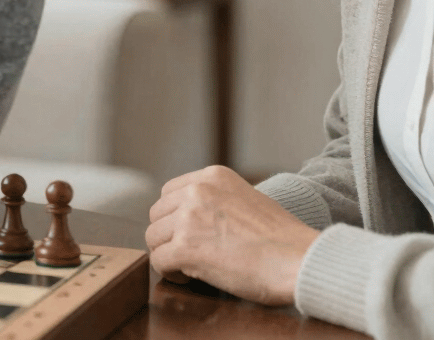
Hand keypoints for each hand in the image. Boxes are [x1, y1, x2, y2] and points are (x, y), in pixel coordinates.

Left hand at [145, 165, 319, 305]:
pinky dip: (169, 273)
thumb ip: (217, 200)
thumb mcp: (247, 199)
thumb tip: (191, 215)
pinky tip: (188, 278)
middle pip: (157, 214)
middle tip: (187, 253)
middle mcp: (197, 191)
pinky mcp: (185, 247)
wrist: (301, 260)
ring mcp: (188, 218)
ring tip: (188, 267)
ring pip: (153, 237)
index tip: (186, 233)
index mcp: (212, 176)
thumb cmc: (282, 240)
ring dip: (167, 254)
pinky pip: (158, 261)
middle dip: (168, 235)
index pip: (169, 192)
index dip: (174, 217)